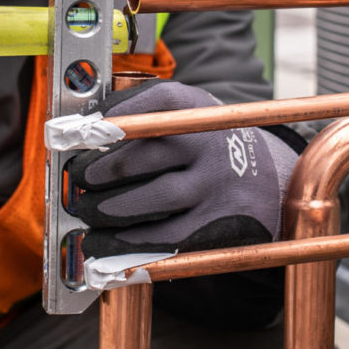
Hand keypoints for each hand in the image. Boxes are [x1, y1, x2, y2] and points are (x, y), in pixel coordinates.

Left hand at [63, 80, 296, 258]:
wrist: (271, 183)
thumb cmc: (206, 149)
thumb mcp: (186, 116)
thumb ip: (142, 114)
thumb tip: (84, 129)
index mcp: (198, 107)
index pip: (153, 104)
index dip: (110, 117)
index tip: (76, 132)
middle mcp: (212, 143)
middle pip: (141, 157)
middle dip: (97, 173)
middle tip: (77, 183)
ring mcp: (219, 186)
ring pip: (152, 199)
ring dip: (107, 210)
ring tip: (86, 212)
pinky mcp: (220, 225)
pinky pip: (166, 238)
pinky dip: (127, 244)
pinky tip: (103, 244)